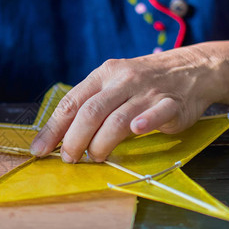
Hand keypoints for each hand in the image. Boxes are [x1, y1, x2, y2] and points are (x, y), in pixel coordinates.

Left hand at [30, 45, 224, 162]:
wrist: (189, 69)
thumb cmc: (140, 84)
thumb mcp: (111, 85)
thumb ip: (89, 106)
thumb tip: (58, 138)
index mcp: (102, 75)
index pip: (71, 103)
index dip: (53, 129)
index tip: (39, 149)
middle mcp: (122, 80)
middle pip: (91, 112)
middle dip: (74, 140)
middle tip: (69, 159)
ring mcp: (147, 91)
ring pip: (118, 119)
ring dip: (101, 143)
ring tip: (95, 157)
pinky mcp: (171, 103)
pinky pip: (157, 113)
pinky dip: (146, 122)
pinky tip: (136, 130)